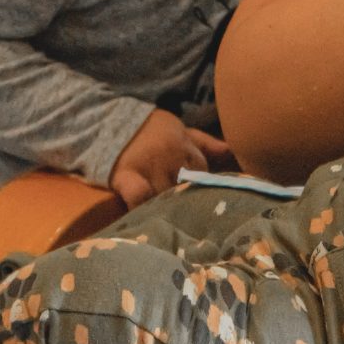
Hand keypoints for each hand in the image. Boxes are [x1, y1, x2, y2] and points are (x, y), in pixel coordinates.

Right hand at [110, 107, 234, 207]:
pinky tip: (146, 218)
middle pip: (186, 186)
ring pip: (167, 195)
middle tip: (188, 216)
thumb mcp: (181, 130)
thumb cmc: (151, 129)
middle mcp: (170, 156)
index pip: (200, 172)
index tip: (201, 199)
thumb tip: (231, 152)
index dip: (200, 186)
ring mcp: (148, 166)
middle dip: (187, 199)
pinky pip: (139, 196)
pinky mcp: (126, 176)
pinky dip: (143, 207)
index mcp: (184, 145)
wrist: (111, 121)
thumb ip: (206, 143)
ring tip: (170, 222)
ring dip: (168, 208)